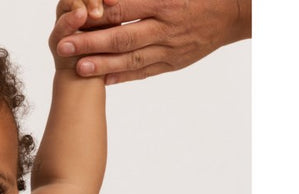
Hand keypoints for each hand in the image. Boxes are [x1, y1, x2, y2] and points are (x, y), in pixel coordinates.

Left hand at [59, 0, 251, 83]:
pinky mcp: (173, 62)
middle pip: (122, 36)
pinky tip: (104, 80)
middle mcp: (165, 26)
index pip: (124, 7)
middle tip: (64, 46)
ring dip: (103, 64)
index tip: (76, 15)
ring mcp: (169, 47)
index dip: (99, 13)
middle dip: (91, 42)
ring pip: (131, 58)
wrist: (234, 12)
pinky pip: (145, 71)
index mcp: (165, 1)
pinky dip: (124, 76)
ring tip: (79, 68)